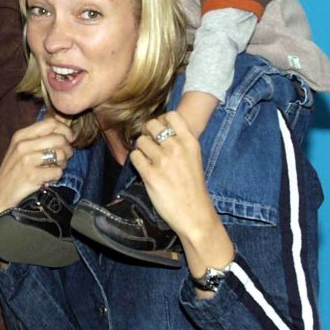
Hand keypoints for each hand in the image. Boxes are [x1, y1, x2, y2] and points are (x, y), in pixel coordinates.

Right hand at [0, 117, 74, 217]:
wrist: (1, 196)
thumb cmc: (14, 172)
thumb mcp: (20, 150)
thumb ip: (38, 139)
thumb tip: (65, 133)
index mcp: (20, 135)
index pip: (50, 123)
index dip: (65, 130)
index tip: (69, 140)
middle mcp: (23, 145)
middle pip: (59, 138)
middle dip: (67, 149)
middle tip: (63, 158)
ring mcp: (27, 160)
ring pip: (61, 154)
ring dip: (62, 164)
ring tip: (54, 168)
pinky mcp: (33, 176)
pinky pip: (58, 172)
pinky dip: (56, 177)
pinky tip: (48, 179)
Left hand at [129, 111, 232, 280]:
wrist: (195, 214)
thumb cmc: (193, 187)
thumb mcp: (193, 158)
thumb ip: (180, 142)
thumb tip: (160, 127)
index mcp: (190, 142)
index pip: (171, 115)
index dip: (162, 121)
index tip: (161, 133)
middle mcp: (177, 148)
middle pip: (151, 124)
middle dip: (148, 134)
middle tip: (151, 147)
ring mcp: (163, 161)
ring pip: (140, 140)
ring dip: (141, 149)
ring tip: (148, 161)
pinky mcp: (150, 175)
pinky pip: (134, 157)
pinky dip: (136, 162)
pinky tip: (144, 170)